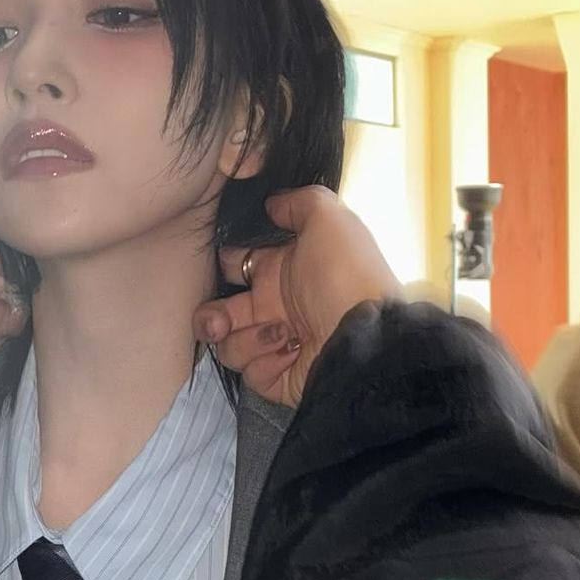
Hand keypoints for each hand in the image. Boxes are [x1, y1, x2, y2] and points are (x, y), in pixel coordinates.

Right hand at [193, 188, 399, 407]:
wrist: (368, 335)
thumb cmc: (348, 273)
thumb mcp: (329, 219)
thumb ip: (297, 201)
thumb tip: (272, 202)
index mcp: (281, 270)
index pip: (234, 266)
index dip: (222, 266)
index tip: (224, 270)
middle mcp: (276, 307)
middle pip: (220, 313)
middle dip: (211, 317)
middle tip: (220, 320)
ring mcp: (277, 343)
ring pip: (229, 345)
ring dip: (245, 339)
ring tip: (279, 332)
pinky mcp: (280, 377)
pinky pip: (251, 373)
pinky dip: (265, 363)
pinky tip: (290, 352)